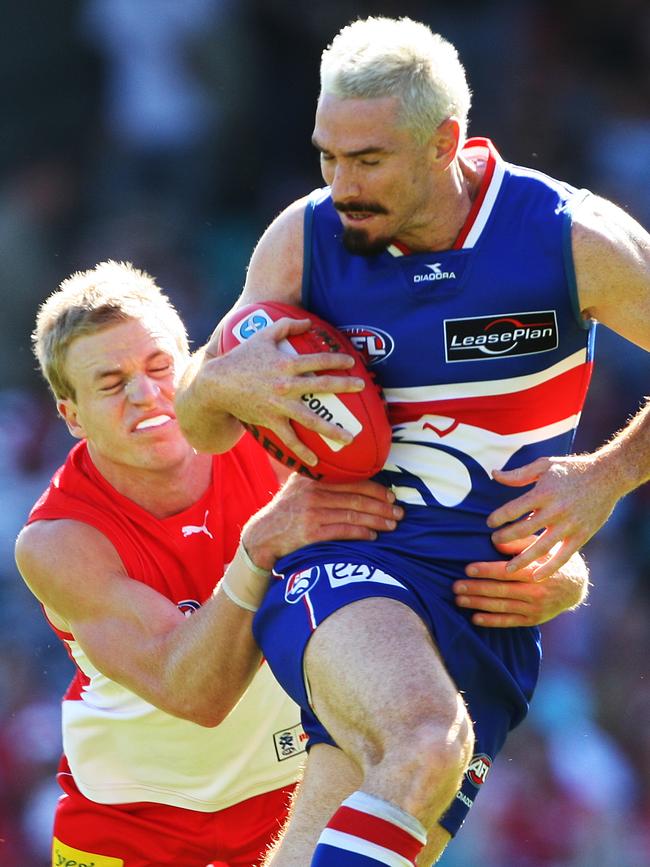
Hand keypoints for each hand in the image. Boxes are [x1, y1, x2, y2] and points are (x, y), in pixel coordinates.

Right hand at [207, 317, 365, 465]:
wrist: (217, 384)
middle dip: (344, 385)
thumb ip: (287, 325)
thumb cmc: (240, 357)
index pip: (318, 360)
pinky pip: (290, 439)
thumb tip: (309, 322)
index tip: (352, 363)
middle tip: (362, 387)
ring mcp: (279, 405)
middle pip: (322, 386)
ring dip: (332, 429)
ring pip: (311, 419)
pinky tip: (315, 462)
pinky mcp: (271, 421)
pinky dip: (302, 451)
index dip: (337, 360)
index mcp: (286, 363)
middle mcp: (286, 385)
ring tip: (350, 438)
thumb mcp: (262, 335)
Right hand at [242, 474, 403, 570]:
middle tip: (399, 514)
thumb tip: (354, 472)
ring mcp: (311, 513)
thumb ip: (321, 477)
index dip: (376, 489)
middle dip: (382, 507)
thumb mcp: (298, 485)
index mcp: (314, 479)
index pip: (352, 482)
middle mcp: (313, 494)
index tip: (391, 496)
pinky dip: (360, 533)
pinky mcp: (310, 533)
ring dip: (377, 521)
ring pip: (353, 515)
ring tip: (392, 525)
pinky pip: (342, 531)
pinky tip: (373, 535)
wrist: (263, 534)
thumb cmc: (286, 509)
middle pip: (356, 499)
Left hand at [453, 538, 589, 627]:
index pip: (506, 572)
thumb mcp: (540, 547)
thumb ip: (518, 544)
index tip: (467, 569)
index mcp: (535, 572)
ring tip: (459, 600)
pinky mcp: (532, 620)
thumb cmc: (551, 561)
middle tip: (455, 586)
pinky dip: (491, 621)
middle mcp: (535, 592)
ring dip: (478, 604)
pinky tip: (475, 618)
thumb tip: (494, 540)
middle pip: (500, 591)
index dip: (486, 571)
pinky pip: (509, 622)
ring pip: (501, 607)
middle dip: (476, 588)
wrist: (574, 587)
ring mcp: (534, 608)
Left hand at [486, 454, 618, 580]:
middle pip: (523, 530)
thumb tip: (494, 475)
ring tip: (508, 569)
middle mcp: (555, 511)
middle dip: (504, 539)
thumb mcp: (543, 465)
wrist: (607, 477)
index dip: (497, 518)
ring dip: (522, 559)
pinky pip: (564, 556)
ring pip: (541, 547)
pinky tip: (536, 577)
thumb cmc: (571, 469)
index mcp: (543, 493)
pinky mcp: (582, 536)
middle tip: (493, 542)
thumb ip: (518, 474)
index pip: (513, 509)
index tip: (489, 523)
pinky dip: (550, 568)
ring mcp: (569, 525)